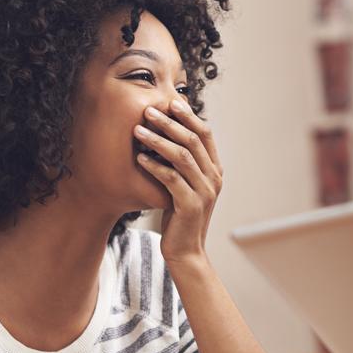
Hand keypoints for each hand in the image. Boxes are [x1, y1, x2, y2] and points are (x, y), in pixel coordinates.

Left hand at [133, 98, 222, 266]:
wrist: (185, 251)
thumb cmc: (179, 216)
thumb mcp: (185, 185)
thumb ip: (183, 163)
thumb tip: (167, 134)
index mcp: (215, 170)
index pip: (205, 133)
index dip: (188, 115)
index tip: (169, 101)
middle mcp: (214, 178)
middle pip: (193, 140)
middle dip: (169, 122)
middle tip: (148, 110)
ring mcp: (205, 192)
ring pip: (182, 156)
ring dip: (158, 140)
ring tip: (137, 131)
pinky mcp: (190, 205)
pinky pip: (171, 178)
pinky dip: (154, 166)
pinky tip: (139, 158)